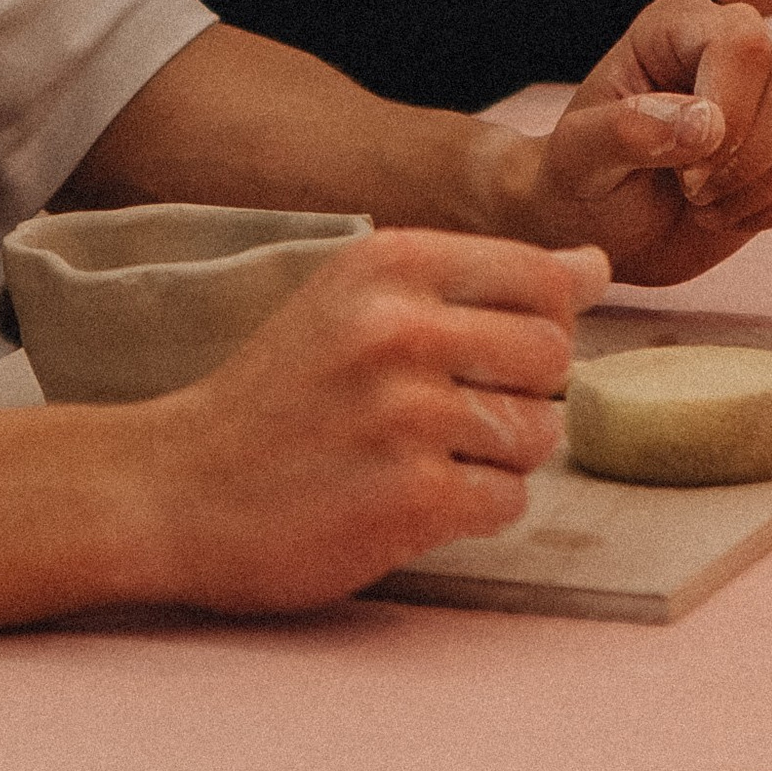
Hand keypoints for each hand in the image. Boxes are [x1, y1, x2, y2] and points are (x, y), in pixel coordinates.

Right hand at [132, 229, 611, 608]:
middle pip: (554, 357)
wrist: (174, 486)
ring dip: (498, 457)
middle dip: (523, 394)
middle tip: (450, 414)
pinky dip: (475, 508)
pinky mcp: (410, 497)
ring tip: (423, 456)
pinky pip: (509, 500)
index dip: (539, 326)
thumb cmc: (278, 394)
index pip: (545, 279)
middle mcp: (400, 327)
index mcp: (389, 262)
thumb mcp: (358, 301)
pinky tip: (413, 498)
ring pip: (541, 433)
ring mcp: (405, 414)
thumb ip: (477, 279)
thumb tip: (596, 266)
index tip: (490, 353)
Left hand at [519, 0, 771, 285]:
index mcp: (676, 23)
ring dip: (762, 185)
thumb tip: (707, 125)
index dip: (729, 111)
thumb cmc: (578, 180)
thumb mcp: (578, 159)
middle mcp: (733, 41)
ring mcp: (770, 90)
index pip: (742, 42)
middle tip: (690, 192)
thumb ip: (625, 132)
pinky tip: (727, 215)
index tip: (684, 172)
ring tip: (702, 204)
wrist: (599, 225)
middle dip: (746, 157)